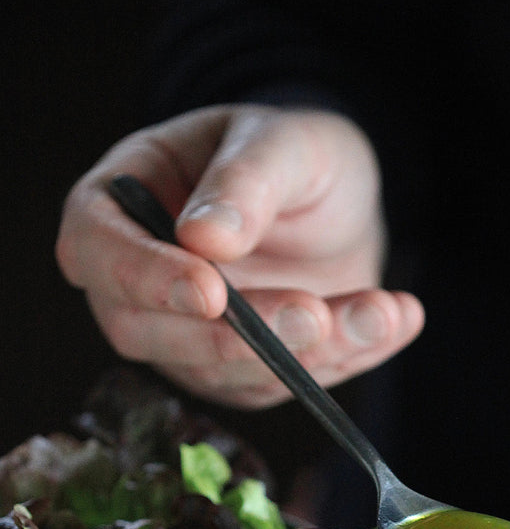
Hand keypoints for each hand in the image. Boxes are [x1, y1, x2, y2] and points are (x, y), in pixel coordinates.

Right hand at [56, 106, 423, 406]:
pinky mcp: (236, 376)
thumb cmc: (291, 156)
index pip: (96, 251)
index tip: (210, 291)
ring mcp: (182, 340)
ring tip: (383, 312)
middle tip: (316, 314)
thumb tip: (204, 235)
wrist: (335, 204)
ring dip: (308, 355)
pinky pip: (281, 387)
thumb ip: (245, 180)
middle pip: (154, 332)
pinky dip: (344, 360)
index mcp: (117, 208)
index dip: (146, 278)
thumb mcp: (281, 142)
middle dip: (242, 336)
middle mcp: (137, 286)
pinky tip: (394, 320)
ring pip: (224, 373)